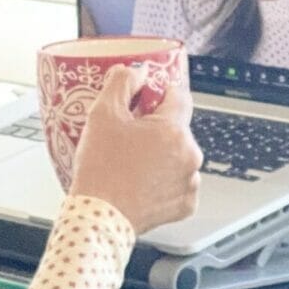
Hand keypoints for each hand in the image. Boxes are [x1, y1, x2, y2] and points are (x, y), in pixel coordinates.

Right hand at [68, 64, 201, 236]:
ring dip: (161, 155)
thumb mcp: (102, 114)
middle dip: (156, 129)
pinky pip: (178, 183)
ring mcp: (190, 182)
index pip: (179, 95)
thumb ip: (122, 82)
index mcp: (174, 130)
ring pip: (178, 155)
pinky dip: (163, 181)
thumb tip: (136, 71)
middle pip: (177, 128)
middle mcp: (190, 155)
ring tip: (132, 164)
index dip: (159, 94)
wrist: (98, 217)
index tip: (144, 101)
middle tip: (128, 137)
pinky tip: (141, 182)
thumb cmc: (100, 170)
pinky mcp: (184, 205)